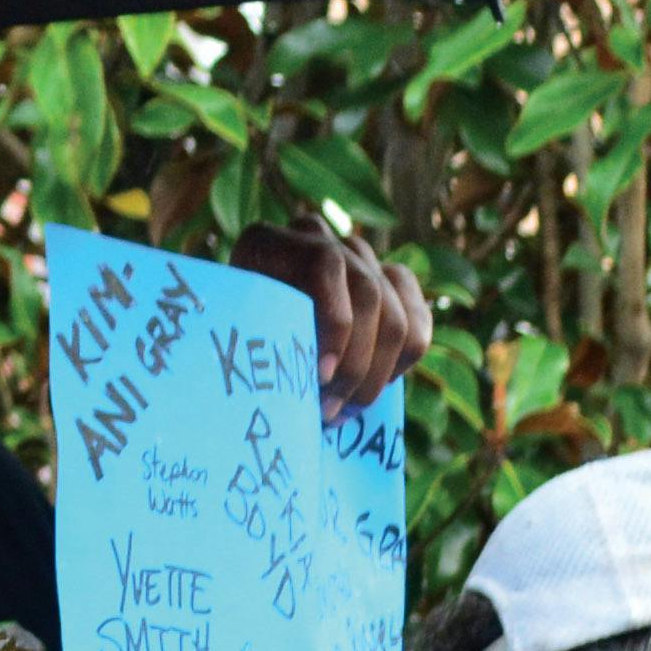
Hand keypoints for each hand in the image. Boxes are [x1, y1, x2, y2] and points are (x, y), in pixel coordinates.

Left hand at [233, 223, 430, 414]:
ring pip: (396, 317)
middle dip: (355, 364)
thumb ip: (265, 345)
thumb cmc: (233, 348)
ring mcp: (356, 256)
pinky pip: (417, 321)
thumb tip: (304, 385)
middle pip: (368, 295)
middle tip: (329, 412)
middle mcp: (316, 238)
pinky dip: (402, 362)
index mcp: (270, 243)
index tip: (320, 376)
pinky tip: (374, 389)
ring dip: (375, 375)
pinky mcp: (389, 282)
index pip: (325, 266)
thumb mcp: (236, 340)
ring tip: (343, 412)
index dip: (333, 323)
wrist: (242, 341)